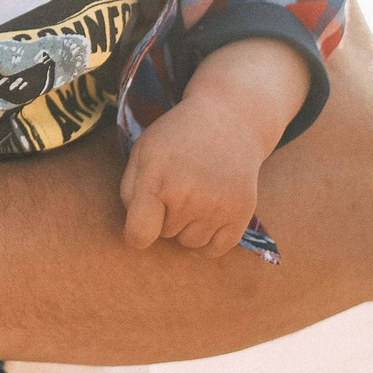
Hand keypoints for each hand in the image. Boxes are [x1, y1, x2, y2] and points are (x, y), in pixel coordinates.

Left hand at [118, 106, 265, 258]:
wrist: (228, 122)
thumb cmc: (176, 139)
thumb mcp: (142, 153)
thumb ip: (130, 192)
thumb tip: (136, 229)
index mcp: (158, 181)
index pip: (139, 234)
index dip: (135, 235)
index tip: (140, 225)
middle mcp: (189, 198)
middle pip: (164, 236)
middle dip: (164, 217)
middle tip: (176, 186)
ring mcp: (218, 207)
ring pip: (190, 244)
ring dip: (187, 227)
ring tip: (194, 194)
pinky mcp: (242, 215)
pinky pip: (216, 250)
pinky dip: (208, 240)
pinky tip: (207, 214)